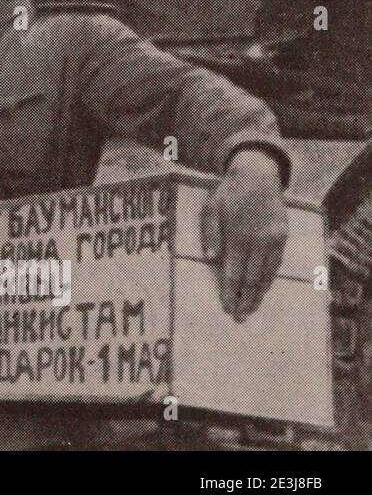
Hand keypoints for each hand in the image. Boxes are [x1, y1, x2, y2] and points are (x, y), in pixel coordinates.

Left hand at [201, 149, 288, 320]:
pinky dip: (269, 278)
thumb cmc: (227, 194)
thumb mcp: (210, 209)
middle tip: (240, 318)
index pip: (234, 273)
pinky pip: (276, 264)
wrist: (257, 175)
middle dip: (246, 301)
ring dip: (259, 294)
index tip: (227, 308)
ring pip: (267, 274)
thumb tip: (210, 260)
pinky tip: (262, 288)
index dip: (230, 293)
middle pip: (253, 280)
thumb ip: (210, 235)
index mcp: (237, 235)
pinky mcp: (283, 236)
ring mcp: (274, 239)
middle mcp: (258, 240)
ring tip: (251, 308)